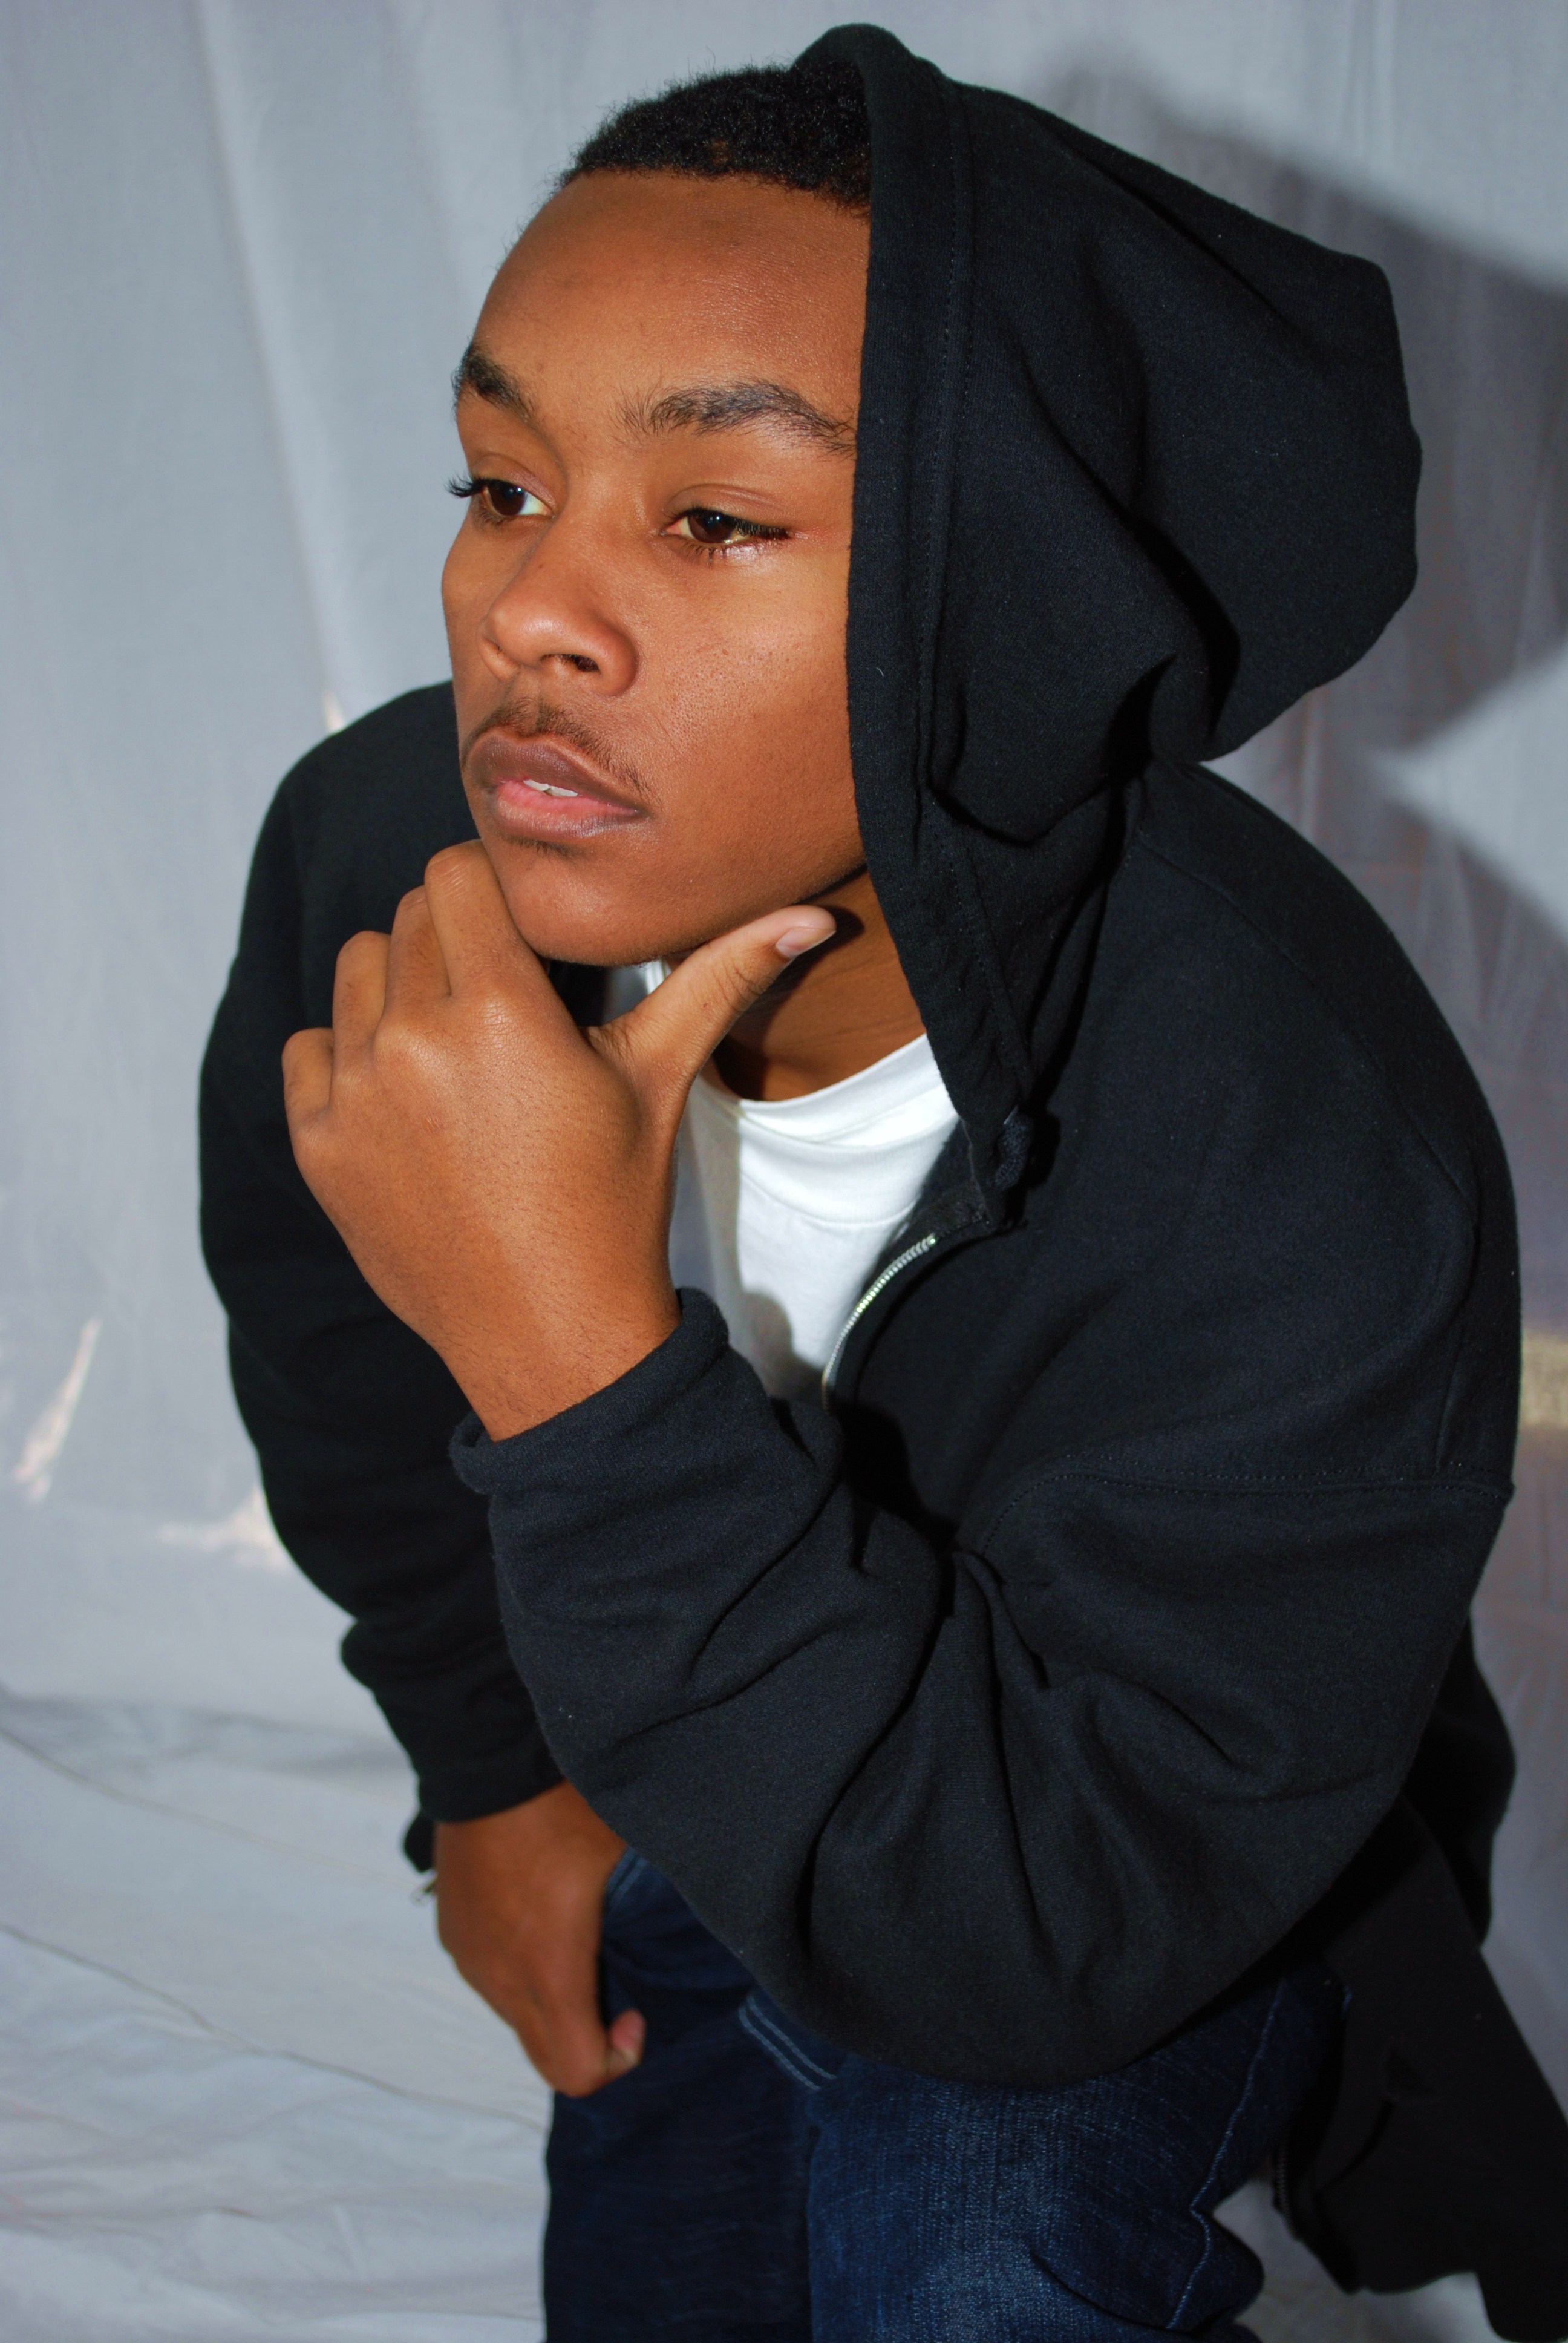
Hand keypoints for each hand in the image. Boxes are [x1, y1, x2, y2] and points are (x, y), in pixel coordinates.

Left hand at [282, 841, 833, 1434]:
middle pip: (407, 916)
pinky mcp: (318, 1145)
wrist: (551, 1336)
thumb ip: (721, 979)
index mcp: (498, 1008)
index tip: (518, 930)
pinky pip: (306, 1049)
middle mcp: (411, 1037)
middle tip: (498, 995)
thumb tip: (813, 915)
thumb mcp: (663, 1081)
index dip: (489, 888)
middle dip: (452, 936)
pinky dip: (345, 1054)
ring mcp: (354, 1093)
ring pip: (354, 971)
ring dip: (396, 985)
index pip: (456, 873)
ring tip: (451, 1040)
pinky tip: (402, 1093)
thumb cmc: (613, 1203)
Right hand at [434, 1782, 639, 2096]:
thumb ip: (650, 1912)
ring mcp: (471, 1957)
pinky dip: (520, 1971)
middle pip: (546, 2058)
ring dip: (552, 2003)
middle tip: (614, 1984)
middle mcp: (501, 1978)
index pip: (579, 2073)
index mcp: (550, 1969)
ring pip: (517, 2017)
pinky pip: (491, 1978)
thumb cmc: (563, 1804)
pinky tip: (539, 1915)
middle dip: (587, 2040)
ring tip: (578, 1937)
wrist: (486, 1758)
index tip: (636, 2010)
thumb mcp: (627, 1856)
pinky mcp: (453, 1933)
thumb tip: (687, 1924)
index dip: (619, 2059)